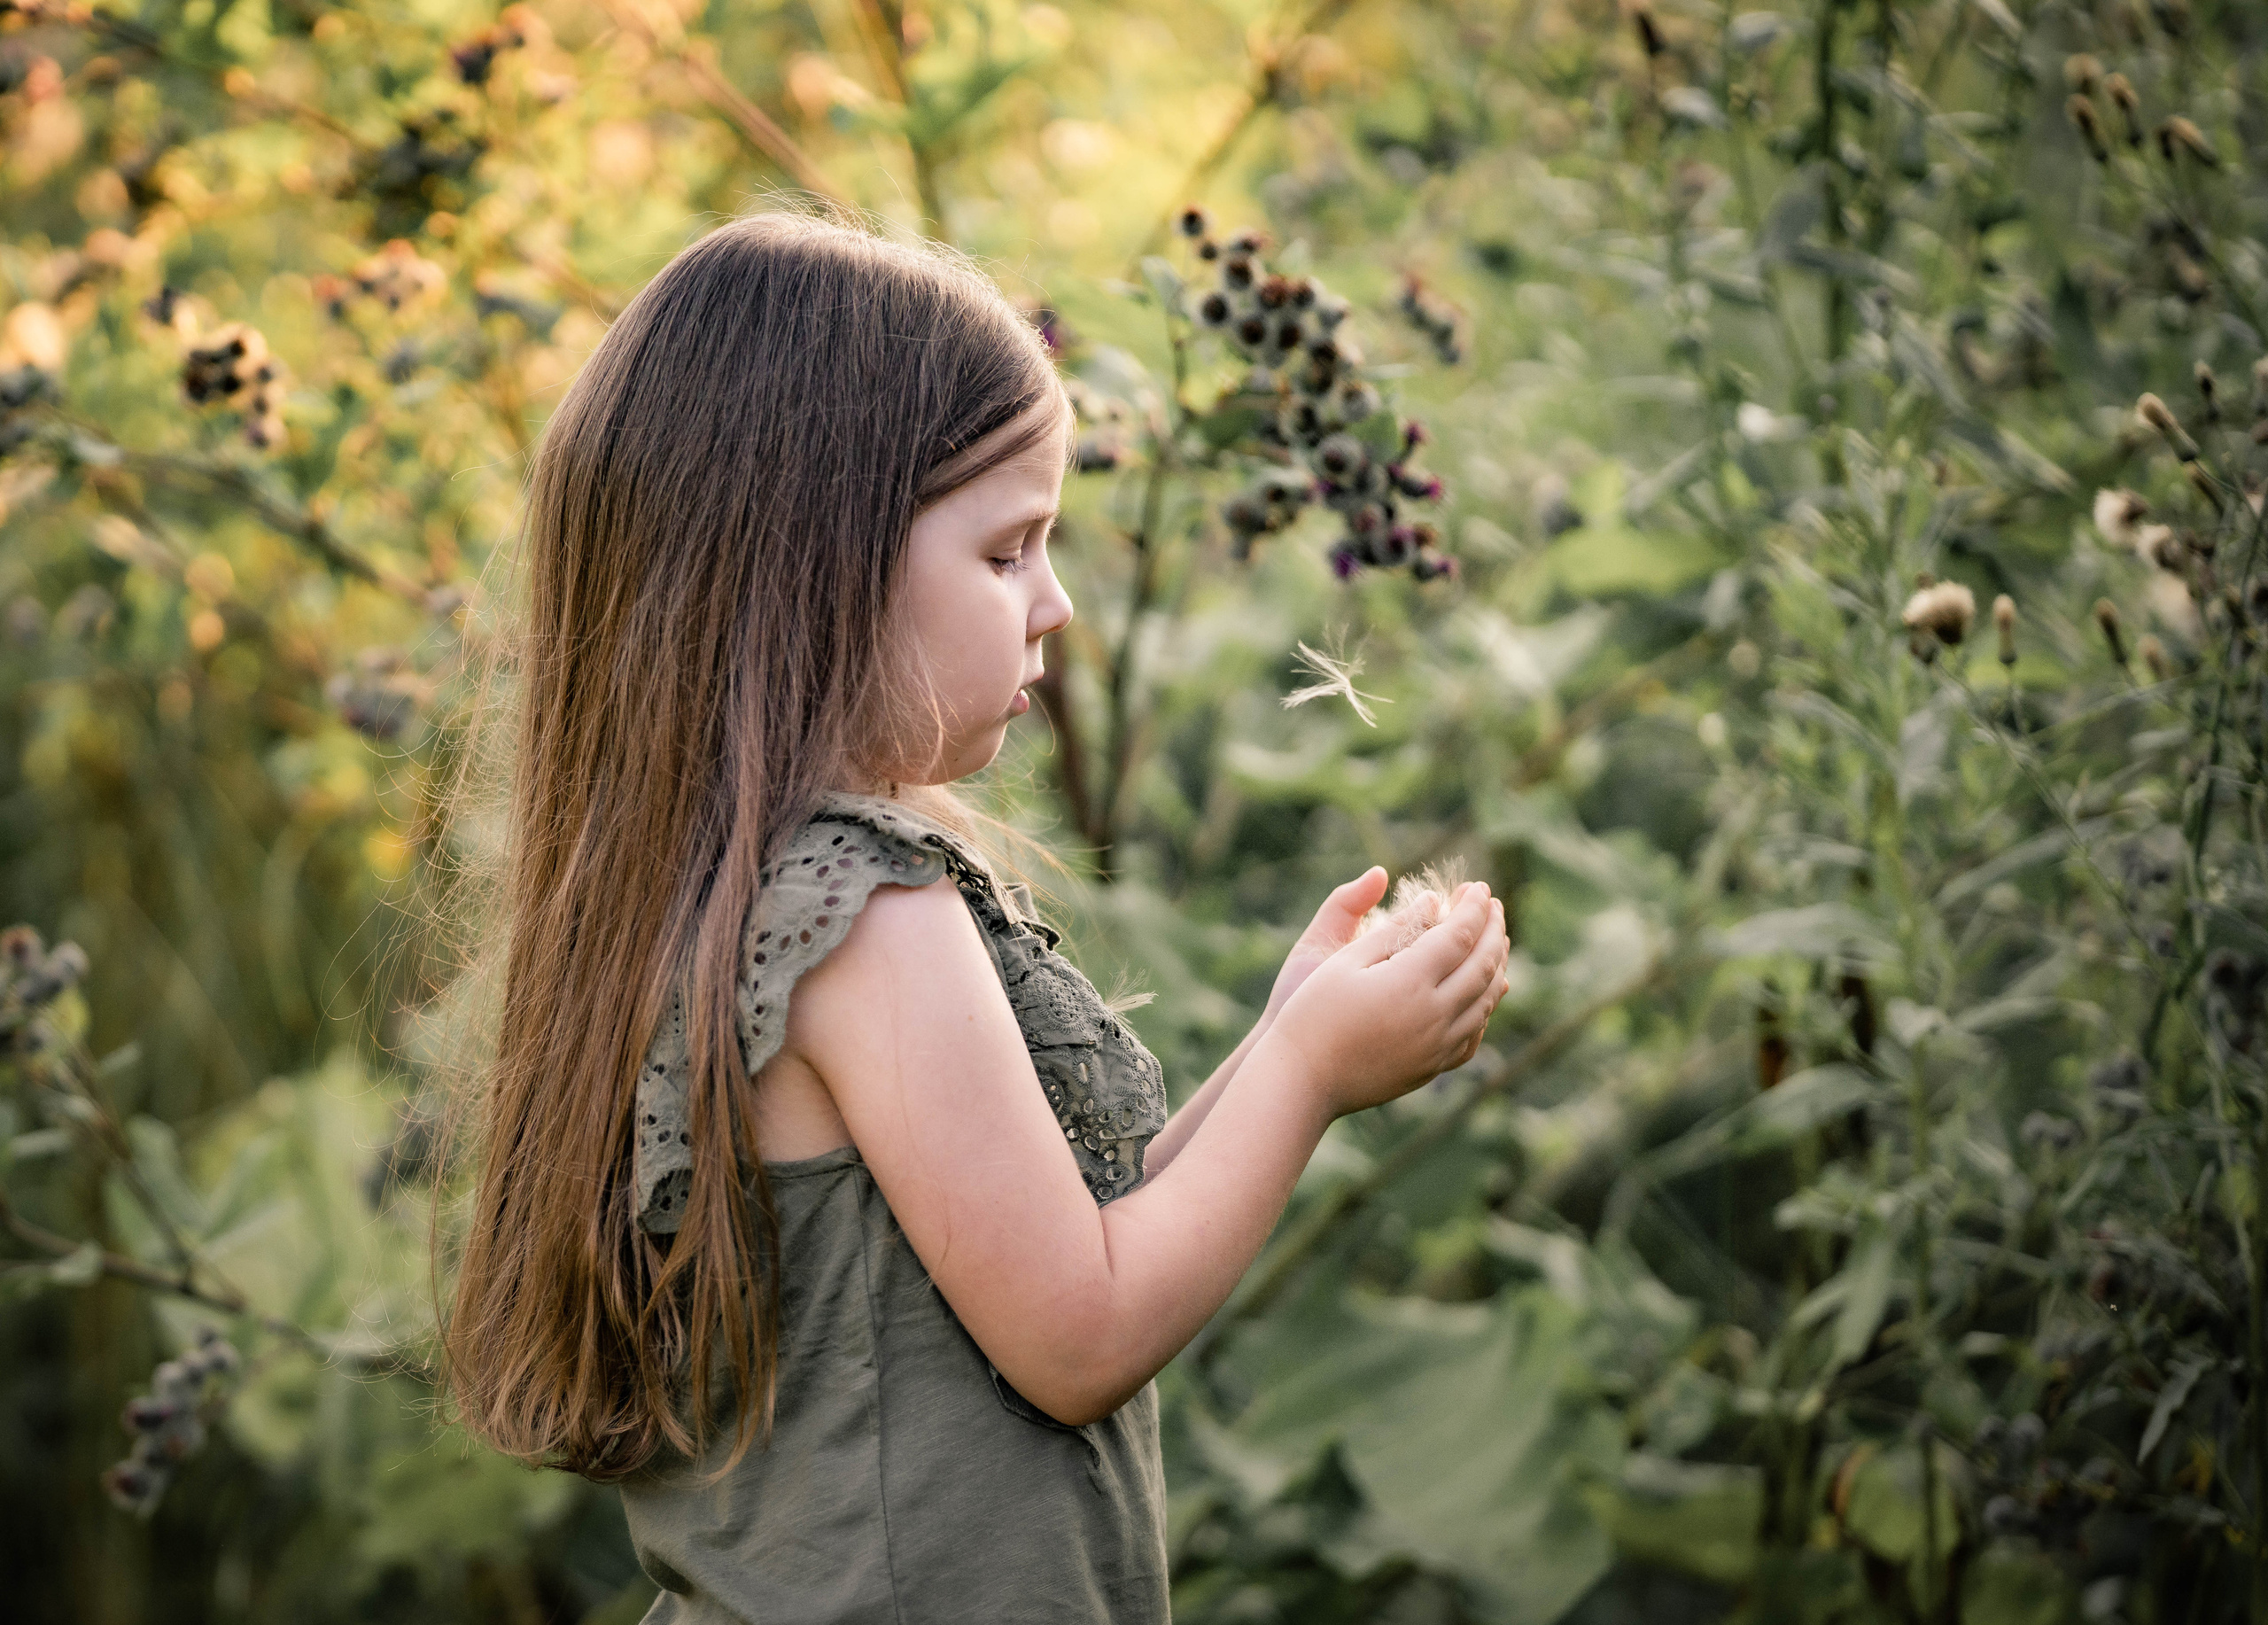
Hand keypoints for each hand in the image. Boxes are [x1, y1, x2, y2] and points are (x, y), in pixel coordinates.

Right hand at [1263, 881, 1510, 1118]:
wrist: (1301, 1081)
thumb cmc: (1312, 1014)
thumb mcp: (1345, 961)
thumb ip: (1392, 930)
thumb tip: (1430, 902)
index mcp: (1410, 982)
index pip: (1460, 935)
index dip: (1473, 909)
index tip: (1478, 888)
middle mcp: (1434, 1015)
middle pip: (1482, 965)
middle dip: (1492, 930)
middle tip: (1493, 906)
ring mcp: (1437, 1046)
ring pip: (1485, 1001)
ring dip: (1496, 966)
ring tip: (1496, 941)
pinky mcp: (1431, 1068)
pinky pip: (1473, 1035)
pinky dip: (1485, 1007)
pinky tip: (1483, 994)